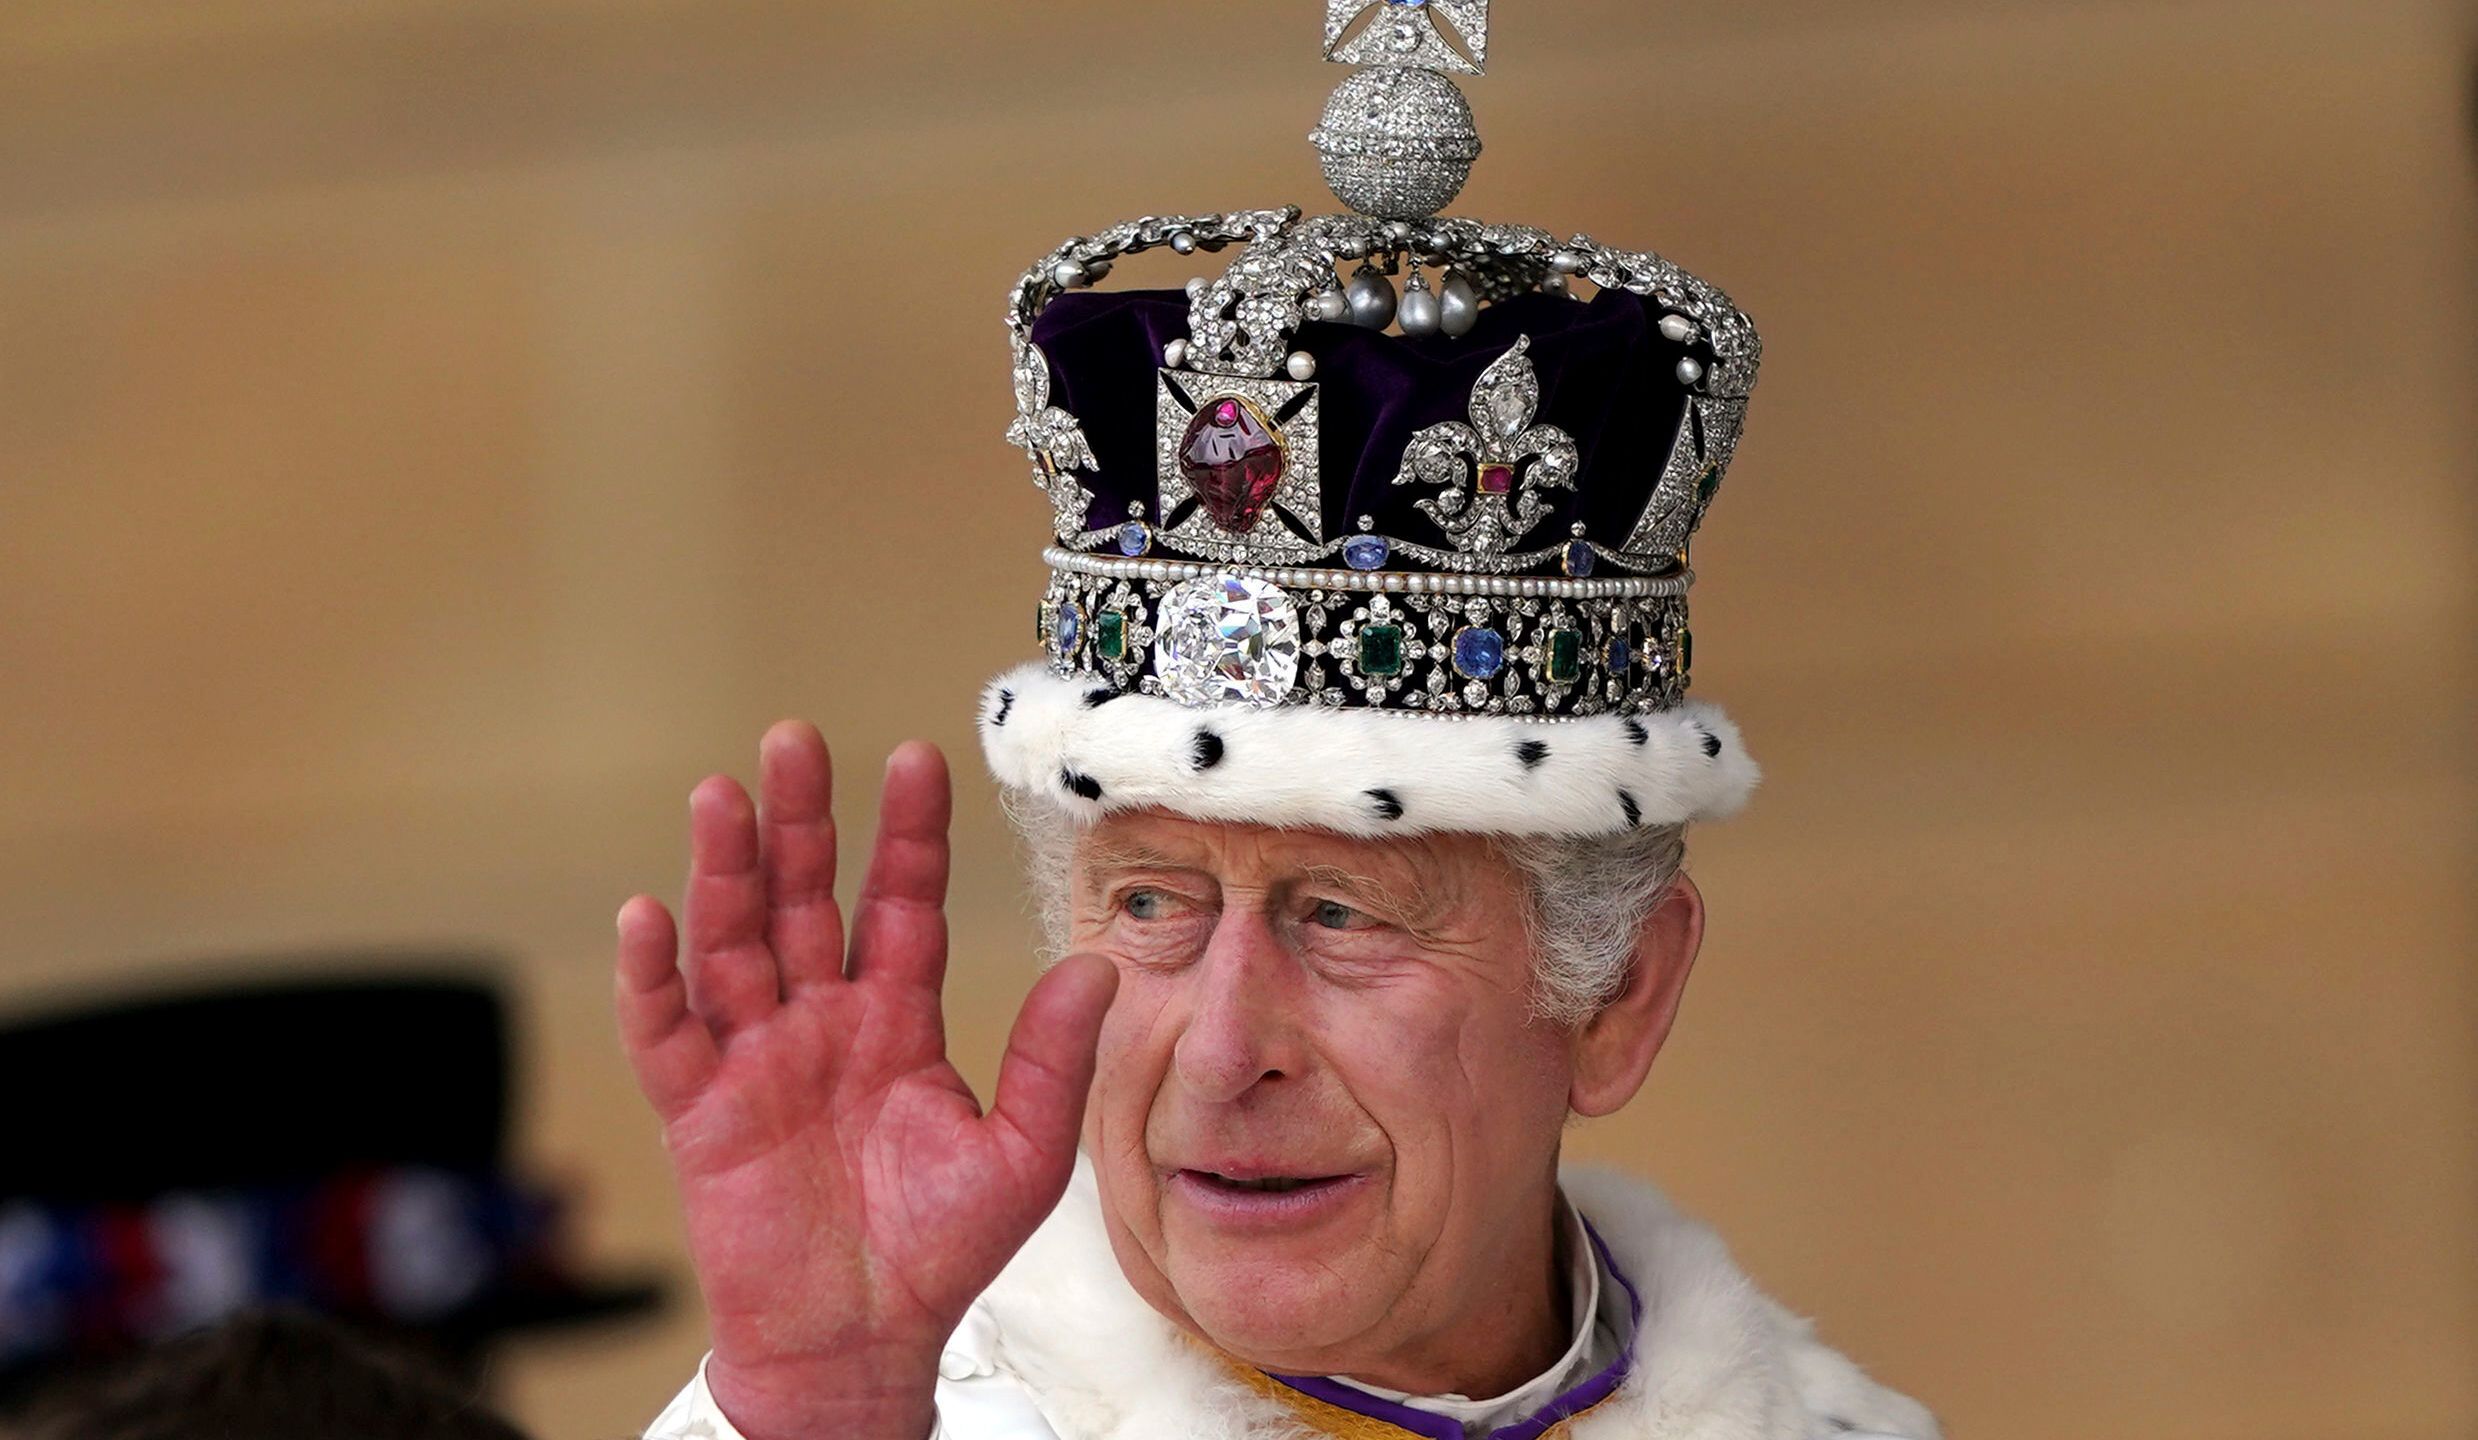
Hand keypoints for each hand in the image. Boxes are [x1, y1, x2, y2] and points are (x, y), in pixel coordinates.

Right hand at [615, 725, 1116, 1439]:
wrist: (860, 1345)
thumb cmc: (938, 1252)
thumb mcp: (1020, 1154)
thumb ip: (1050, 1060)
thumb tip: (1098, 967)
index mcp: (896, 1018)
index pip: (901, 902)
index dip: (906, 833)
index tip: (914, 756)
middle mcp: (822, 1020)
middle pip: (802, 899)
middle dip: (798, 821)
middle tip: (792, 740)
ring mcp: (756, 1059)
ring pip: (731, 944)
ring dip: (722, 871)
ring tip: (719, 796)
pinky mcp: (700, 1112)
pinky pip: (668, 1035)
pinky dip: (652, 979)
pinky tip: (648, 915)